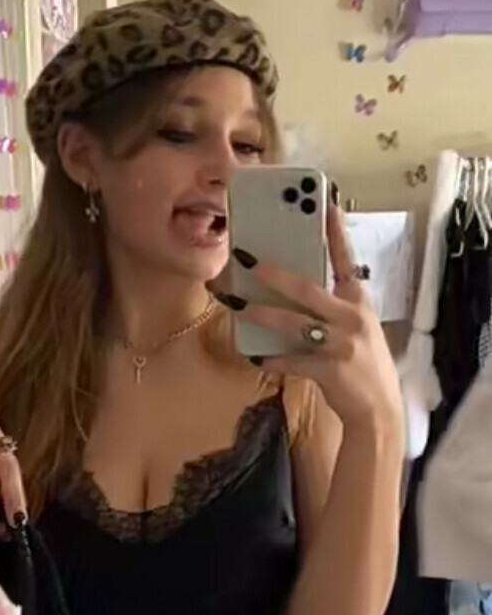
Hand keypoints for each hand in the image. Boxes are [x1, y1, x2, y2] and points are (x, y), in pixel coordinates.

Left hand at [216, 204, 403, 431]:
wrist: (378, 410)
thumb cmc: (364, 366)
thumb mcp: (358, 330)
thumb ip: (333, 311)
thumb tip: (294, 294)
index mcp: (359, 303)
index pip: (346, 260)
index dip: (335, 233)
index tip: (324, 204)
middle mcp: (351, 319)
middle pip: (306, 289)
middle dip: (273, 274)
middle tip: (245, 259)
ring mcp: (340, 345)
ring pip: (292, 323)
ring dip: (260, 314)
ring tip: (235, 304)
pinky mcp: (329, 371)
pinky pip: (292, 361)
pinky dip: (272, 360)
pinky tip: (256, 357)